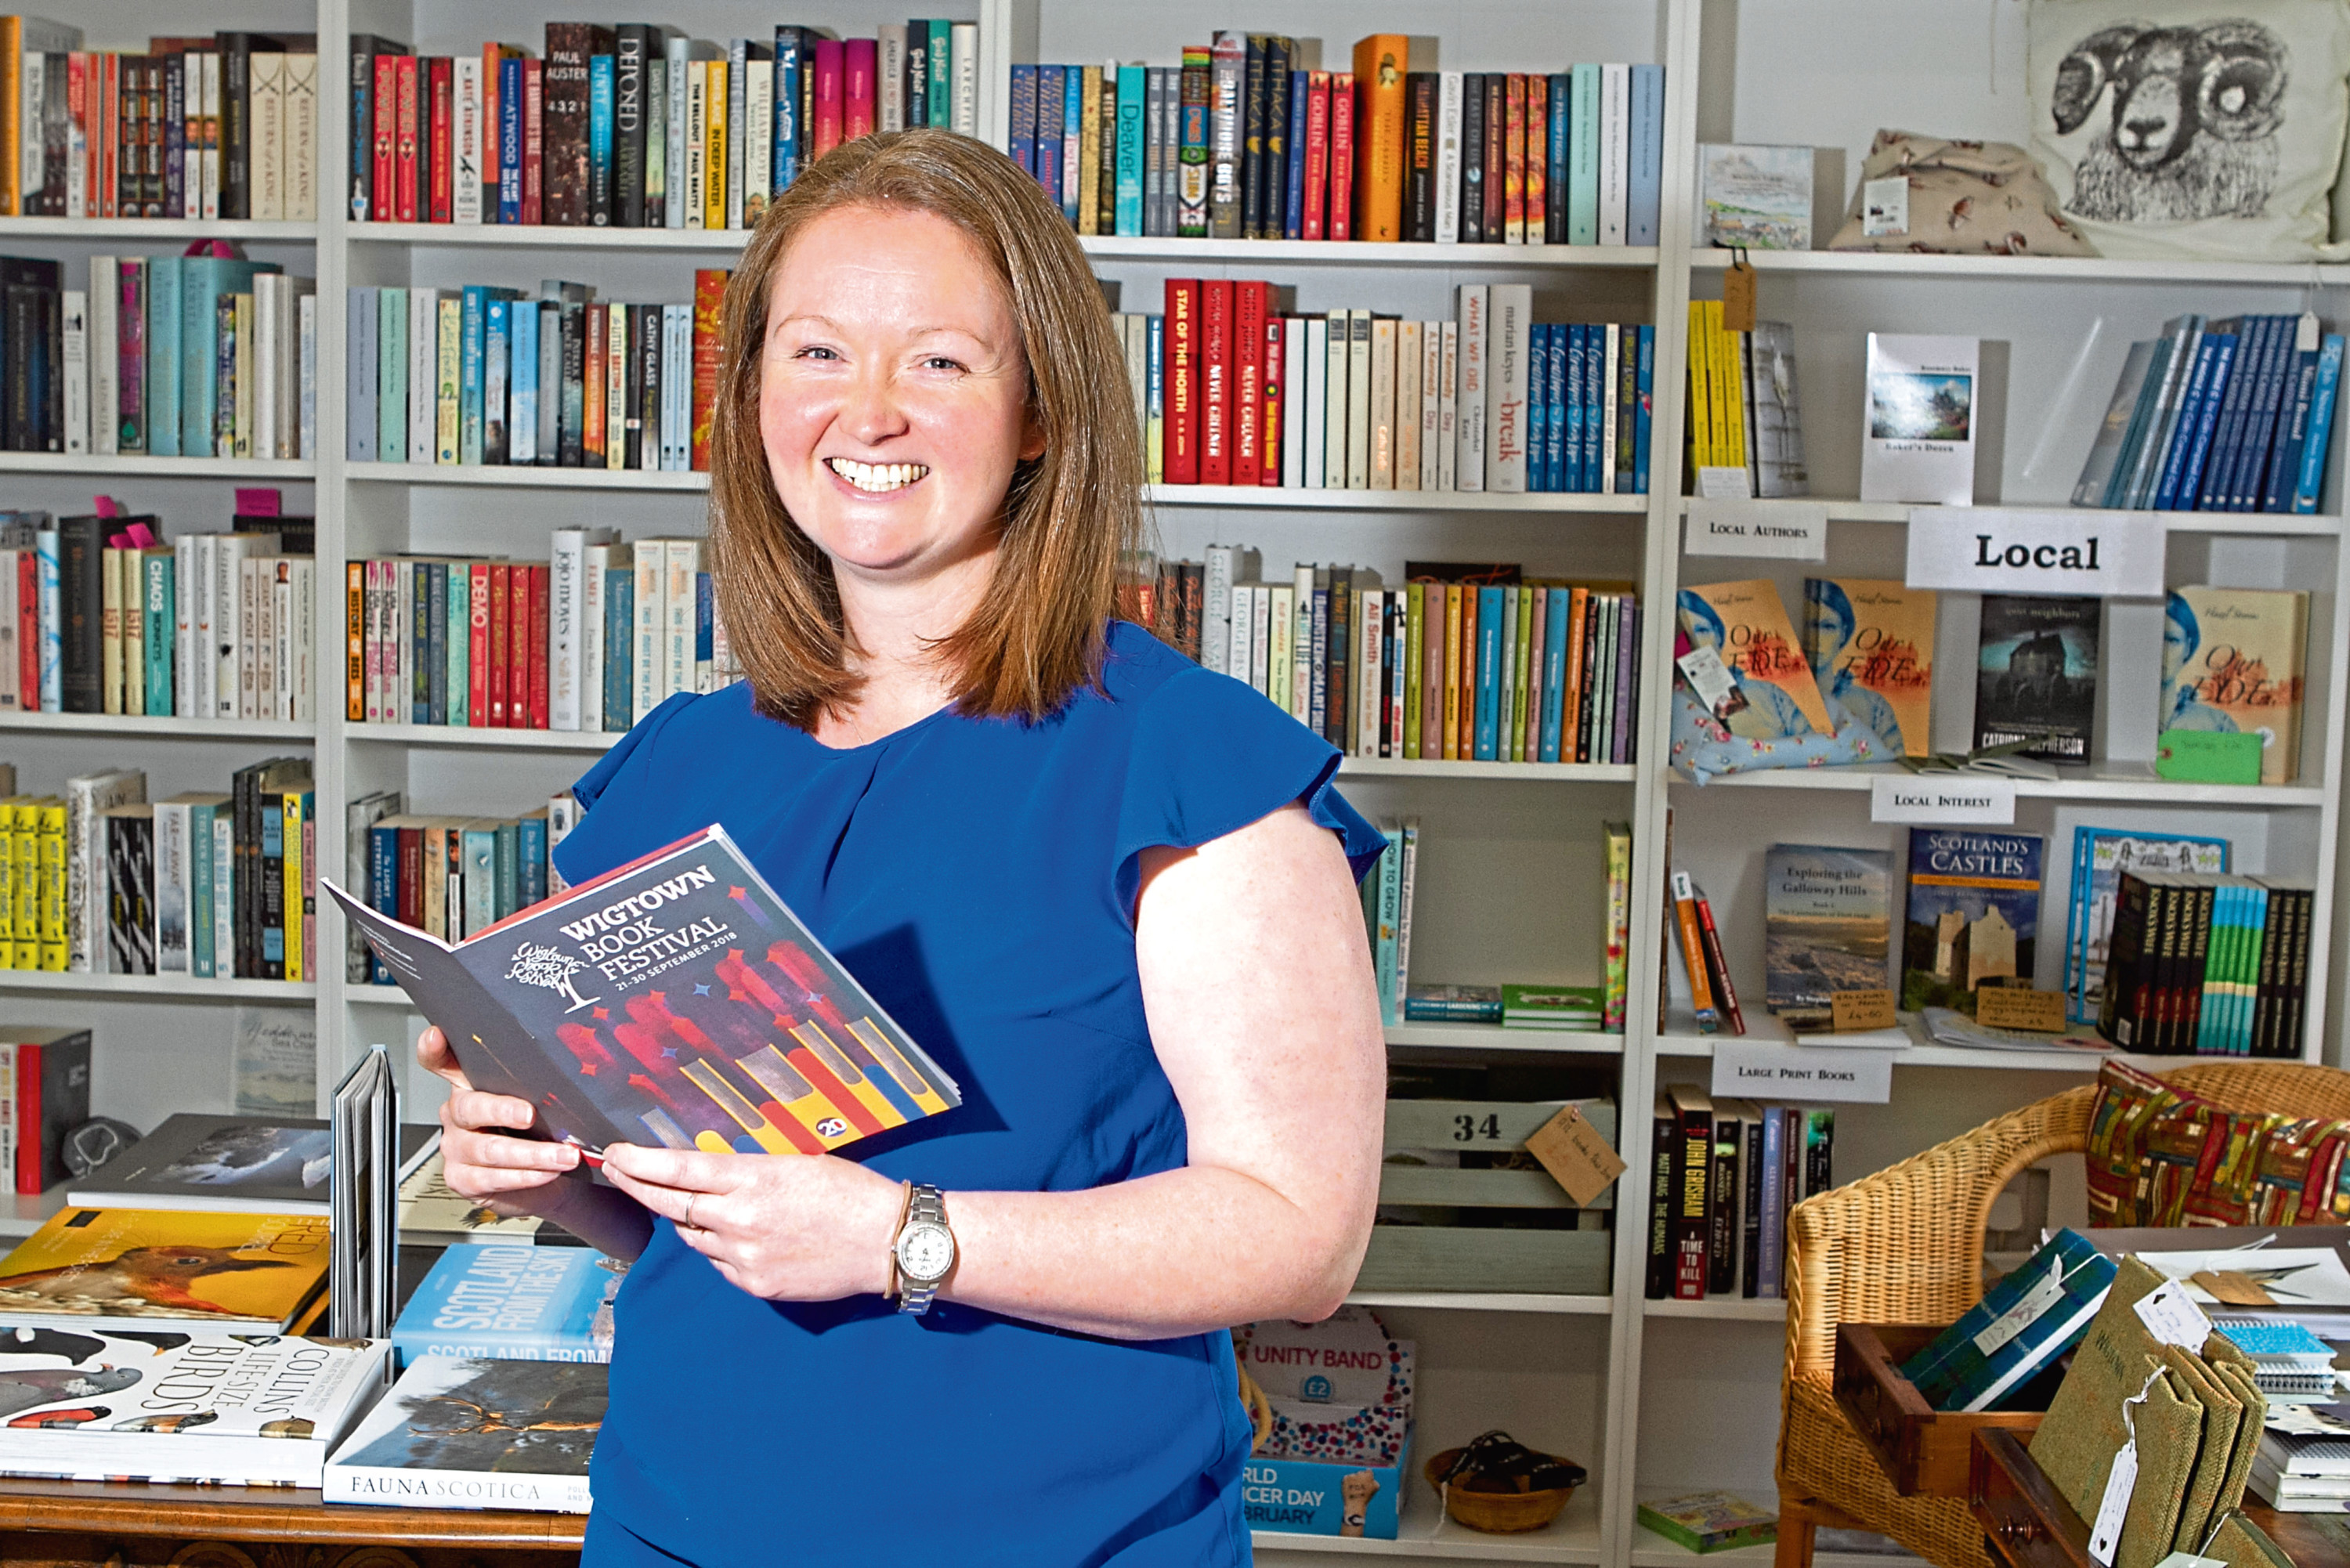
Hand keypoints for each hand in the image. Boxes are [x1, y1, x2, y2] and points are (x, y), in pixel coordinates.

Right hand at [415, 1025, 581, 1202]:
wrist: (542, 1180)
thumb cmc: (538, 1133)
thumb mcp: (538, 1102)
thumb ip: (537, 1085)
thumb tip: (569, 1070)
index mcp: (471, 1086)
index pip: (443, 1062)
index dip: (434, 1049)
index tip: (438, 1036)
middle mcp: (458, 1114)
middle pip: (470, 1107)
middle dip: (502, 1110)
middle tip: (530, 1114)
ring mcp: (457, 1146)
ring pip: (487, 1148)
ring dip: (532, 1153)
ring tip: (562, 1155)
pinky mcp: (463, 1178)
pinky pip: (491, 1177)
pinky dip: (525, 1176)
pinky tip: (545, 1172)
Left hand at [598, 1143, 906, 1302]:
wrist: (887, 1242)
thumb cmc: (850, 1192)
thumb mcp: (798, 1162)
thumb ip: (748, 1171)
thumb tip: (708, 1175)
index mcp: (753, 1179)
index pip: (678, 1169)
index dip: (639, 1162)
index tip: (613, 1153)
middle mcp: (740, 1219)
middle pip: (669, 1204)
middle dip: (637, 1185)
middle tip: (615, 1170)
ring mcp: (744, 1256)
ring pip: (694, 1236)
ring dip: (687, 1218)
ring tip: (692, 1203)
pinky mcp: (755, 1284)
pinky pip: (718, 1262)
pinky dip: (718, 1247)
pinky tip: (738, 1236)